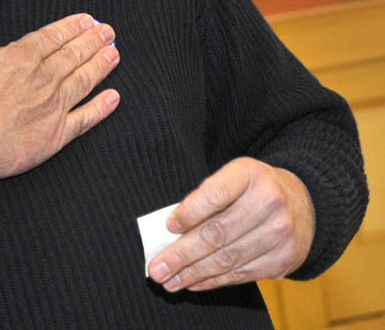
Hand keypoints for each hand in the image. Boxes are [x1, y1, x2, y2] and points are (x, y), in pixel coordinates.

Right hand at [0, 0, 119, 177]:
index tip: (87, 19)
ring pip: (83, 81)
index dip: (71, 27)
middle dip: (92, 41)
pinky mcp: (54, 136)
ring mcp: (52, 108)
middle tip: (108, 31)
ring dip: (100, 66)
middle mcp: (42, 79)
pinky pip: (84, 120)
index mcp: (20, 57)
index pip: (52, 37)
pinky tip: (113, 98)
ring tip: (114, 53)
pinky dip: (101, 108)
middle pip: (73, 55)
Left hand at [148, 157, 314, 290]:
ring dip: (193, 274)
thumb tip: (171, 231)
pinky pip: (241, 274)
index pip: (214, 196)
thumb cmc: (252, 187)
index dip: (188, 213)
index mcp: (249, 174)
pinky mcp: (284, 259)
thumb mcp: (232, 177)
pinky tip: (193, 283)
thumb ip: (206, 197)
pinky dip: (213, 281)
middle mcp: (269, 202)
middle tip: (156, 269)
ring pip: (227, 259)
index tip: (167, 228)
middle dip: (182, 255)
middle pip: (217, 233)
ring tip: (169, 281)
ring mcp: (279, 233)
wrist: (301, 200)